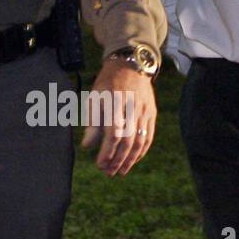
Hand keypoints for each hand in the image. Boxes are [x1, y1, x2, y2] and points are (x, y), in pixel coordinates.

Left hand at [80, 59, 156, 175]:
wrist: (130, 65)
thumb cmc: (107, 83)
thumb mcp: (94, 98)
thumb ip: (92, 122)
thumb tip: (87, 146)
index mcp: (114, 103)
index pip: (113, 134)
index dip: (107, 152)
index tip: (99, 164)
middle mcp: (132, 108)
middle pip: (127, 141)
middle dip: (117, 160)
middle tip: (108, 172)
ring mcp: (144, 111)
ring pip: (139, 141)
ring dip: (130, 160)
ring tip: (120, 171)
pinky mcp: (152, 113)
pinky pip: (148, 136)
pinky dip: (141, 151)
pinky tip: (133, 160)